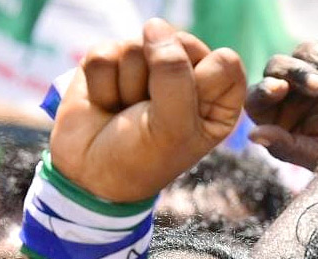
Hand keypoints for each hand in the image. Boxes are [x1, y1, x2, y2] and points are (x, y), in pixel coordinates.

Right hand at [50, 18, 245, 201]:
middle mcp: (187, 77)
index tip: (183, 115)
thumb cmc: (143, 159)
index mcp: (218, 100)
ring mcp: (148, 65)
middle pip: (180, 43)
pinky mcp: (113, 59)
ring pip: (138, 45)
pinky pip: (105, 52)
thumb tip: (154, 25)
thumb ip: (175, 76)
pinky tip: (107, 104)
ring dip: (127, 87)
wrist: (92, 174)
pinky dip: (102, 85)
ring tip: (126, 112)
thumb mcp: (172, 129)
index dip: (200, 84)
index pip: (225, 62)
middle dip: (157, 81)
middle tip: (149, 114)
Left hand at [246, 35, 317, 169]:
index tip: (279, 89)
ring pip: (305, 50)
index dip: (263, 90)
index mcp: (282, 117)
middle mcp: (296, 92)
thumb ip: (285, 146)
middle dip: (296, 73)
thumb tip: (254, 136)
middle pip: (278, 66)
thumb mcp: (317, 156)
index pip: (258, 97)